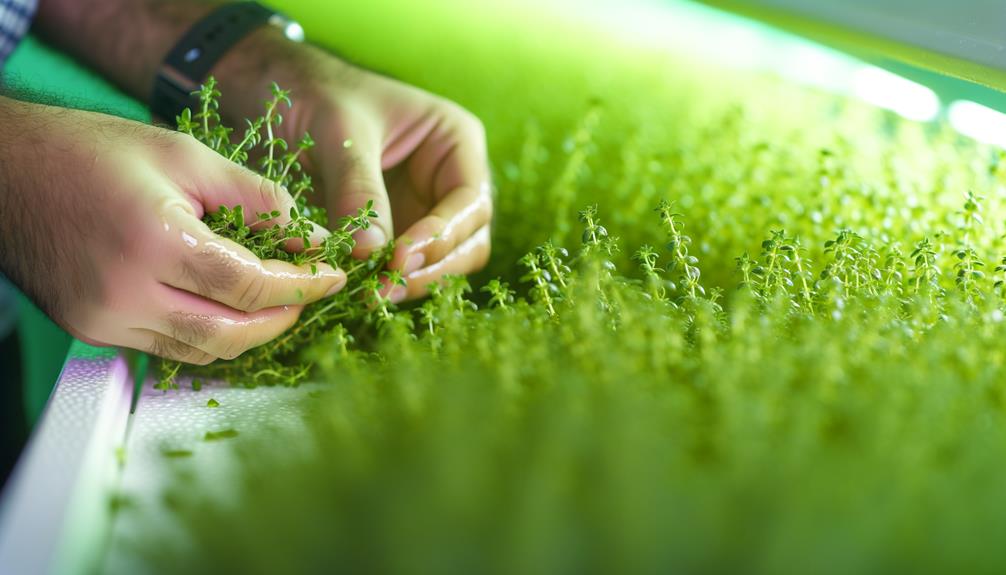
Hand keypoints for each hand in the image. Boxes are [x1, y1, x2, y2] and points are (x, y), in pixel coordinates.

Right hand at [0, 99, 345, 363]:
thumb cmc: (92, 151)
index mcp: (152, 241)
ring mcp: (102, 319)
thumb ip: (259, 200)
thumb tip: (312, 238)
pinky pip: (167, 348)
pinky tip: (229, 311)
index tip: (332, 275)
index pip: (250, 286)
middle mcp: (124, 293)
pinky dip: (208, 335)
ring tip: (276, 303)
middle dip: (282, 318)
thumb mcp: (187, 157)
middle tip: (309, 293)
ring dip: (249, 334)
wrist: (5, 170)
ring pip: (201, 351)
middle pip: (231, 333)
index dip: (302, 284)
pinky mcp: (90, 329)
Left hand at [268, 54, 493, 302]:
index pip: (470, 201)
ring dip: (414, 282)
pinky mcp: (398, 230)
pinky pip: (407, 266)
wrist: (280, 93)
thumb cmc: (318, 93)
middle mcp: (450, 179)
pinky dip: (390, 282)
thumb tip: (372, 251)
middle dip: (432, 267)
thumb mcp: (340, 131)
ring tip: (373, 295)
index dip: (442, 235)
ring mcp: (426, 208)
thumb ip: (358, 188)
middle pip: (468, 239)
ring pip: (443, 261)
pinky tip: (364, 292)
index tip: (399, 258)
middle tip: (385, 288)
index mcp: (455, 141)